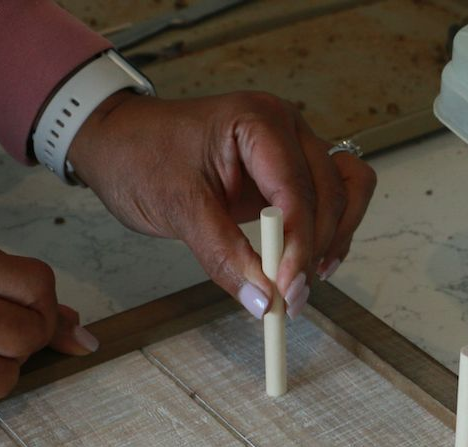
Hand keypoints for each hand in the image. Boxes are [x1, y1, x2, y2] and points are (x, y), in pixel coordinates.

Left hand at [66, 90, 376, 318]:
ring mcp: (294, 148)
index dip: (299, 243)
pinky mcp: (291, 172)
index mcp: (258, 122)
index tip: (286, 290)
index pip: (297, 188)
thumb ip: (224, 255)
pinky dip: (333, 231)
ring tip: (304, 281)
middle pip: (332, 191)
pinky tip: (313, 264)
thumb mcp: (178, 208)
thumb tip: (263, 301)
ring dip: (335, 238)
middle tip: (289, 297)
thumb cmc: (141, 157)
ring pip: (346, 192)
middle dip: (316, 247)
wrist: (121, 142)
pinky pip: (335, 197)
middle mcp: (286, 129)